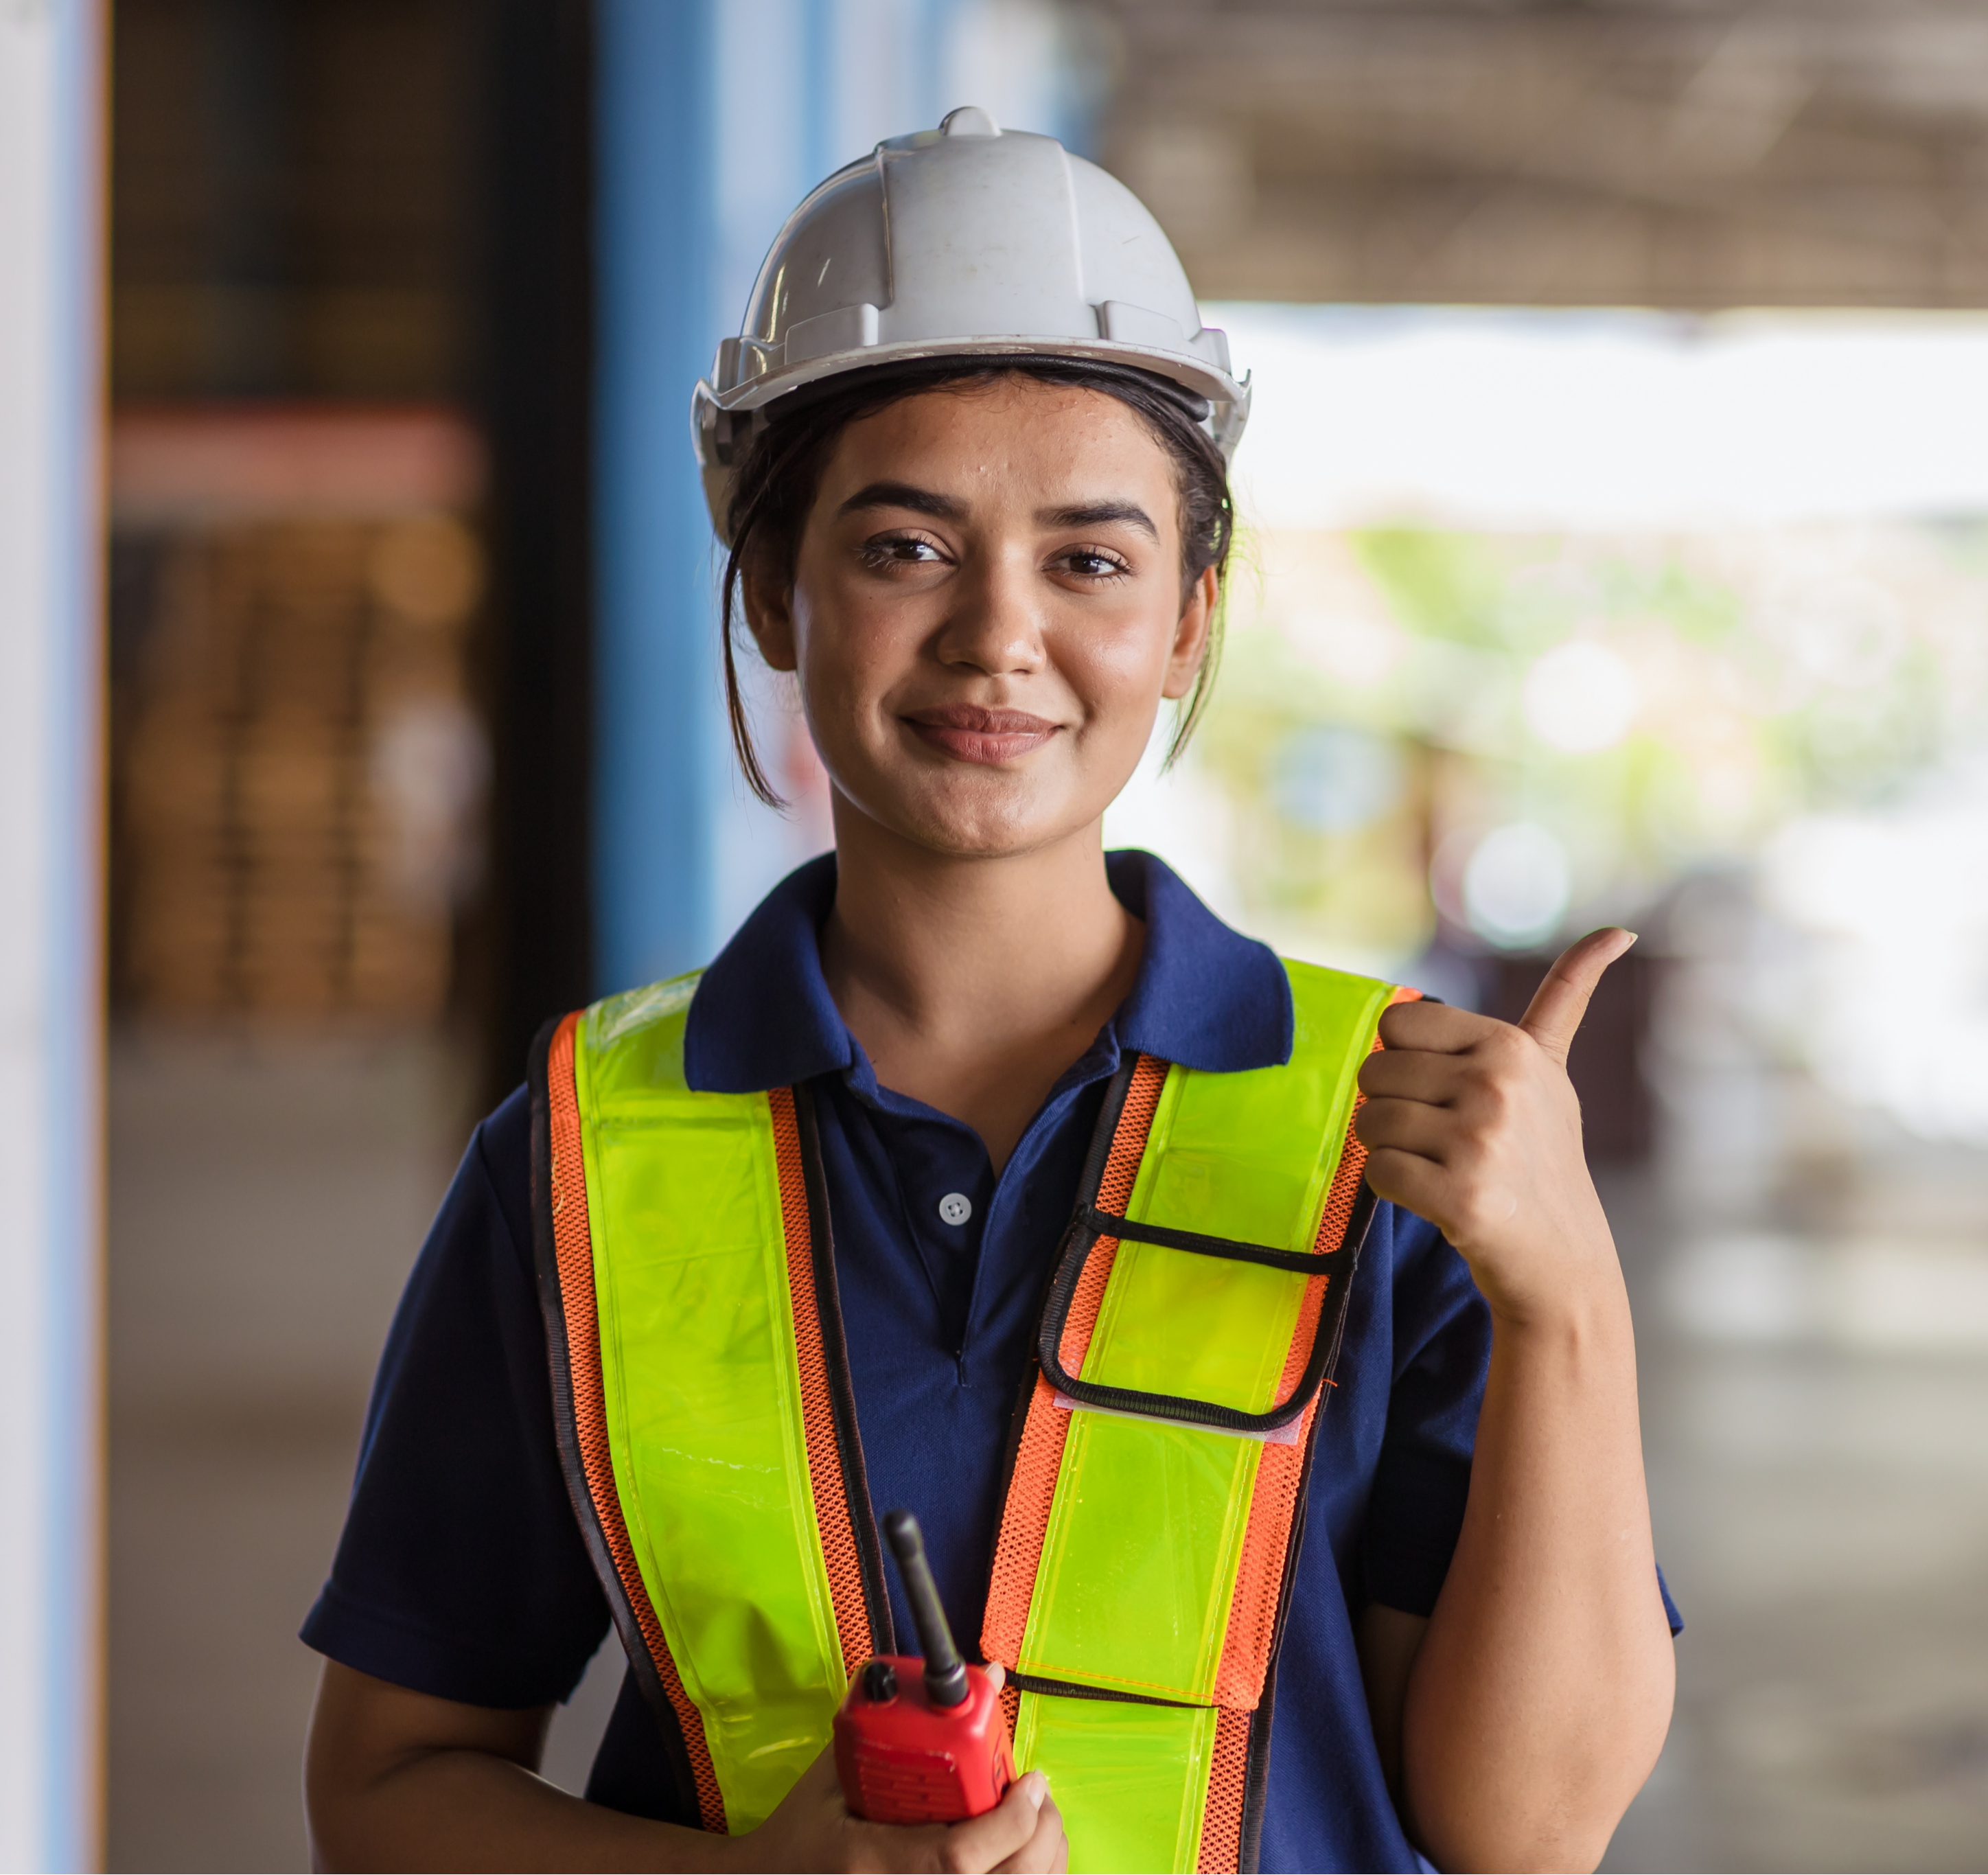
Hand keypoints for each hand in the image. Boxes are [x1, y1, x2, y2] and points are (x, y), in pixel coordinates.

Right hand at [736, 1675, 1065, 1873]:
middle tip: (1036, 1792)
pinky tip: (1019, 1852)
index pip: (956, 1857)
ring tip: (1033, 1819)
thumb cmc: (800, 1834)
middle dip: (1038, 1834)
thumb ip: (898, 1725)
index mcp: (871, 1863)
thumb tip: (977, 1674)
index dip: (1008, 1821)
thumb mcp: (834, 1773)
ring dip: (1040, 1857)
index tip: (1029, 1781)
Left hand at [1354, 929, 1634, 1325]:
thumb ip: (1566, 997)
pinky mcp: (1462, 1198)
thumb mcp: (1551, 1071)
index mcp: (1512, 1046)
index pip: (1398, 1023)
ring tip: (1444, 1168)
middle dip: (1395, 1107)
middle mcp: (1498, 1086)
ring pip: (1369, 1121)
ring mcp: (1481, 1142)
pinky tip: (1437, 1199)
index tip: (1448, 1091)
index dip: (1407, 1061)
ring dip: (1392, 1149)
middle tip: (1443, 1140)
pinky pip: (1376, 1172)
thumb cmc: (1541, 1157)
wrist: (1563, 1261)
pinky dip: (1393, 1190)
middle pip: (1375, 1071)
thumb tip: (1619, 931)